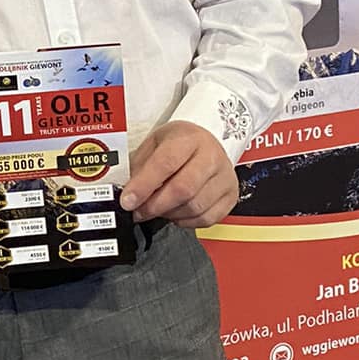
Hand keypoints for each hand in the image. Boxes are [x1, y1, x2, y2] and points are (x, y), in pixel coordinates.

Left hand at [120, 123, 237, 227]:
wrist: (207, 142)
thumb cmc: (179, 144)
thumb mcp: (154, 144)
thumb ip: (140, 168)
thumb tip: (128, 195)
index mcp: (189, 138)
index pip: (166, 163)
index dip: (144, 186)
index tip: (128, 201)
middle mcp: (211, 156)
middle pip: (183, 189)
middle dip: (154, 206)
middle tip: (139, 211)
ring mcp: (225, 177)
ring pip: (194, 207)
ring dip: (169, 214)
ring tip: (158, 209)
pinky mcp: (231, 195)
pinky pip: (206, 218)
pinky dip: (186, 221)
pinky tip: (176, 212)